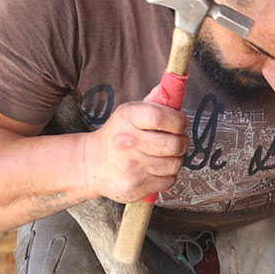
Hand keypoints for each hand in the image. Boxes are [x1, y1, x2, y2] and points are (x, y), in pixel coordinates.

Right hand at [81, 86, 189, 202]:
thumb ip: (153, 102)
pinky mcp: (136, 185)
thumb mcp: (129, 113)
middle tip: (177, 141)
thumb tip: (173, 88)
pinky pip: (169, 180)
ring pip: (175, 164)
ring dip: (176, 159)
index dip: (179, 121)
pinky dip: (168, 175)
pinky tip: (157, 169)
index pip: (162, 117)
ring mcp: (132, 166)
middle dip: (182, 142)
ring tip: (166, 156)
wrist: (92, 164)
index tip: (181, 124)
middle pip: (174, 144)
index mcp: (127, 118)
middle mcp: (128, 142)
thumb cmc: (117, 136)